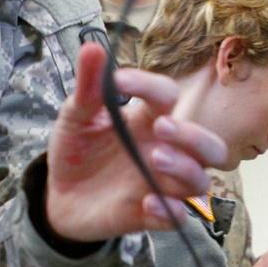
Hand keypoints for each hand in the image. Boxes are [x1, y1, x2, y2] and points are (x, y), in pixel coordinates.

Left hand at [45, 42, 225, 242]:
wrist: (58, 195)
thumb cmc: (76, 151)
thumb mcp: (75, 116)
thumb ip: (87, 87)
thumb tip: (92, 48)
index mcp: (147, 120)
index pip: (168, 96)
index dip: (150, 86)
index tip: (120, 81)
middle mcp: (163, 151)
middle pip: (209, 146)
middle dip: (194, 136)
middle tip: (161, 128)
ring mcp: (159, 185)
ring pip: (200, 181)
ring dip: (185, 169)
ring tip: (154, 159)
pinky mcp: (148, 215)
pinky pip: (176, 218)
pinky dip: (168, 211)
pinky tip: (146, 202)